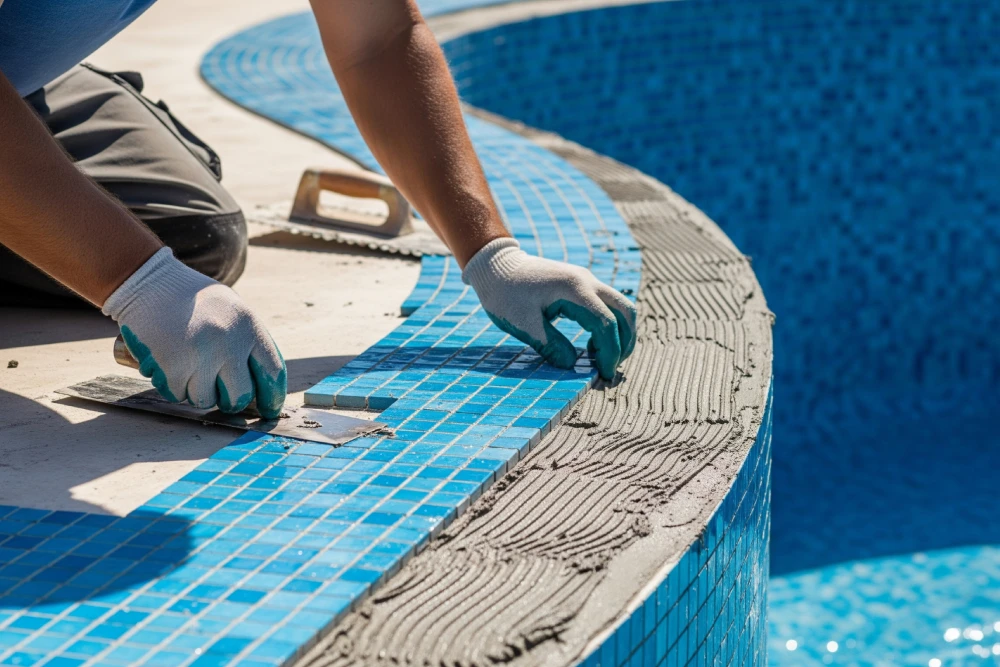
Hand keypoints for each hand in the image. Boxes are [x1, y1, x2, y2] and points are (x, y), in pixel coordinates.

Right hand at [102, 248, 286, 417]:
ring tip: (189, 369)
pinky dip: (173, 386)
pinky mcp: (172, 366)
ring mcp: (201, 355)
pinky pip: (178, 394)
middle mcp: (229, 342)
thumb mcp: (232, 310)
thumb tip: (257, 383)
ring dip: (197, 392)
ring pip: (206, 400)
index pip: (272, 372)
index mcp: (249, 326)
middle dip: (232, 402)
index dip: (272, 397)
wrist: (149, 282)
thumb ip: (246, 341)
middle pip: (241, 395)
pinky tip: (170, 366)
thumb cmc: (192, 298)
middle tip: (222, 396)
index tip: (269, 410)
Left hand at [463, 238, 636, 379]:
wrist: (496, 265)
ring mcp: (586, 280)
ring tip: (604, 359)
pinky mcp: (581, 285)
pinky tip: (592, 346)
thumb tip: (573, 365)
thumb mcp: (524, 324)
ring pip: (620, 307)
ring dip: (620, 334)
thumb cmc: (505, 294)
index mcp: (574, 290)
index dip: (609, 352)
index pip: (606, 324)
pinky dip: (609, 326)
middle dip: (624, 343)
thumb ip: (551, 345)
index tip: (603, 374)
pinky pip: (606, 306)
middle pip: (625, 312)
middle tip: (611, 369)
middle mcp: (587, 281)